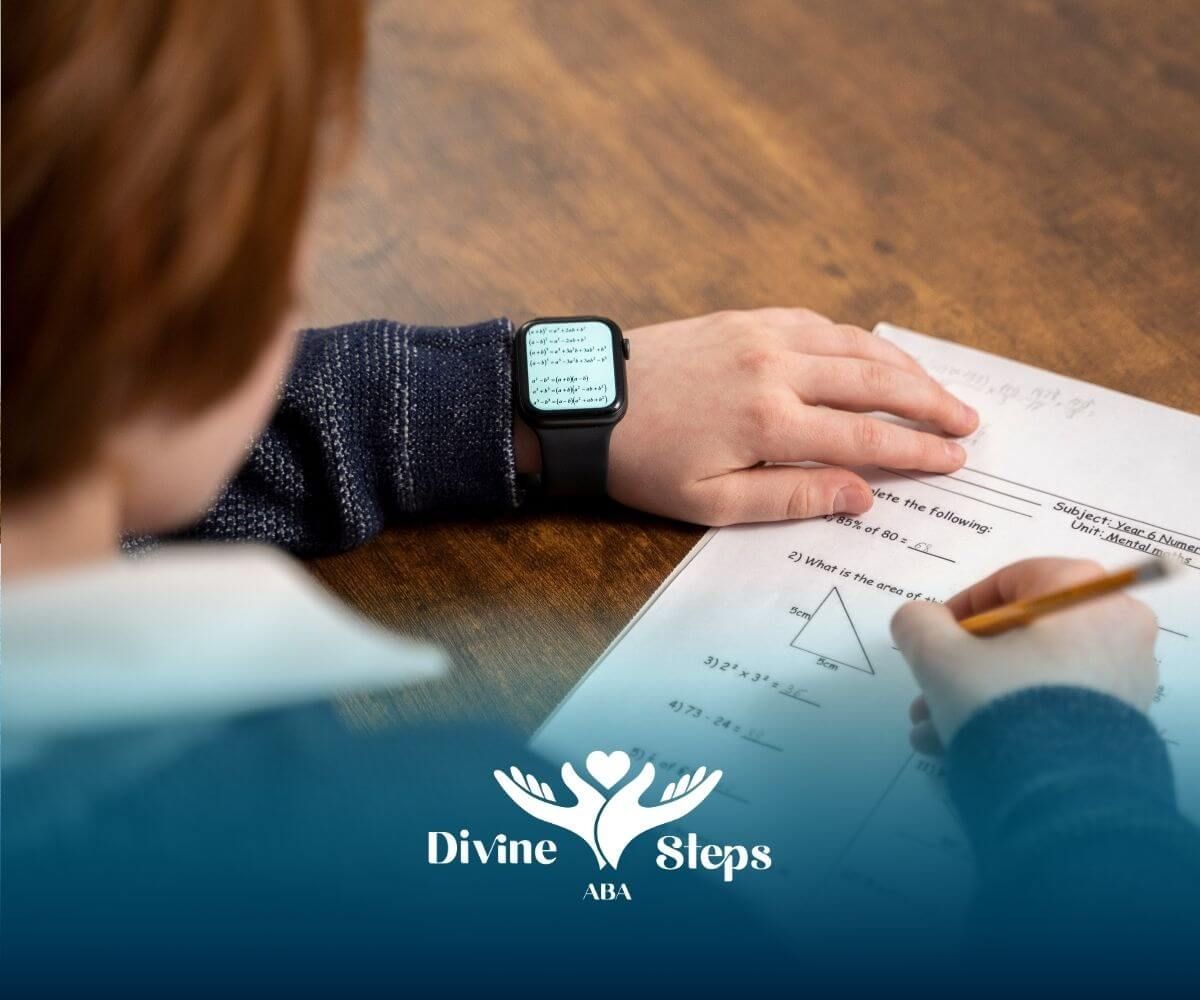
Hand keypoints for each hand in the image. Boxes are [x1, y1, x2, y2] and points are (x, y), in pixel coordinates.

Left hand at [600, 308, 976, 523]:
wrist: (583, 402)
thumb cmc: (642, 461)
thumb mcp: (710, 503)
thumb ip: (790, 498)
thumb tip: (859, 495)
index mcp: (770, 421)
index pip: (866, 436)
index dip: (917, 450)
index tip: (956, 458)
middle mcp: (776, 368)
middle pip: (875, 382)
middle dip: (929, 402)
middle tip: (968, 420)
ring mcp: (761, 334)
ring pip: (853, 344)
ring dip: (901, 365)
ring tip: (935, 386)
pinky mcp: (743, 318)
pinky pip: (816, 321)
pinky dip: (853, 338)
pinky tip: (869, 353)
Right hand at [891, 558, 1159, 753]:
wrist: (1062, 795)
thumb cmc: (1004, 705)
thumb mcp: (940, 656)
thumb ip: (918, 623)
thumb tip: (917, 620)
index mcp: (1084, 593)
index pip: (1010, 582)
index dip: (961, 609)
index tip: (933, 638)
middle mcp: (1116, 626)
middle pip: (1021, 634)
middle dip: (965, 663)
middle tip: (931, 688)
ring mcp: (1125, 676)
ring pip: (1033, 673)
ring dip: (977, 695)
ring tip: (934, 729)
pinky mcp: (1122, 720)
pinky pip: (1055, 704)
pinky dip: (1012, 716)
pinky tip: (965, 744)